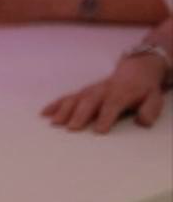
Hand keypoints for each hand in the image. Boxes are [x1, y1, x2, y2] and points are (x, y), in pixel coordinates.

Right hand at [43, 56, 168, 131]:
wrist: (136, 70)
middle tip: (71, 128)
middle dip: (80, 115)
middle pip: (89, 102)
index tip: (100, 131)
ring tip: (54, 122)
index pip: (112, 106)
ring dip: (64, 110)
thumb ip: (150, 110)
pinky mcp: (83, 91)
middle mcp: (102, 91)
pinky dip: (55, 104)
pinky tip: (45, 112)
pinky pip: (67, 96)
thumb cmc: (144, 90)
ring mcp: (91, 90)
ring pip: (75, 98)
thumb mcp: (155, 99)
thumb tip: (143, 122)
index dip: (106, 117)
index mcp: (121, 94)